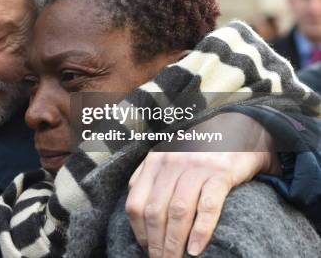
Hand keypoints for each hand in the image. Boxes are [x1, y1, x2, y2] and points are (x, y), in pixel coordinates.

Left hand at [124, 113, 279, 257]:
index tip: (145, 248)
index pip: (136, 203)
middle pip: (155, 211)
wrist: (240, 130)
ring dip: (174, 242)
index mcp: (154, 162)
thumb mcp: (169, 158)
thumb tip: (136, 210)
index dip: (138, 231)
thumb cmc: (200, 151)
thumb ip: (150, 178)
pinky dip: (200, 231)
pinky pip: (208, 206)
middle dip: (155, 243)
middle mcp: (171, 163)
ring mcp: (196, 167)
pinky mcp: (221, 173)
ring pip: (178, 212)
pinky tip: (195, 249)